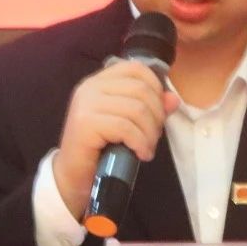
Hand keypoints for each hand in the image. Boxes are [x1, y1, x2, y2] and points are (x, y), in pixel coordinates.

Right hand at [51, 60, 180, 218]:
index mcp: (100, 81)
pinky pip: (126, 127)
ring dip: (149, 133)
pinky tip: (141, 154)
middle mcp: (90, 87)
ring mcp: (86, 103)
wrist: (73, 176)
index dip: (155, 88)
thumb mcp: (129, 124)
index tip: (158, 112)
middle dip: (156, 116)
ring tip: (146, 147)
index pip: (136, 69)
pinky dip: (140, 143)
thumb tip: (173, 99)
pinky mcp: (85, 123)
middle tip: (153, 137)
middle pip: (141, 90)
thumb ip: (150, 107)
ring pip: (136, 109)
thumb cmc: (101, 149)